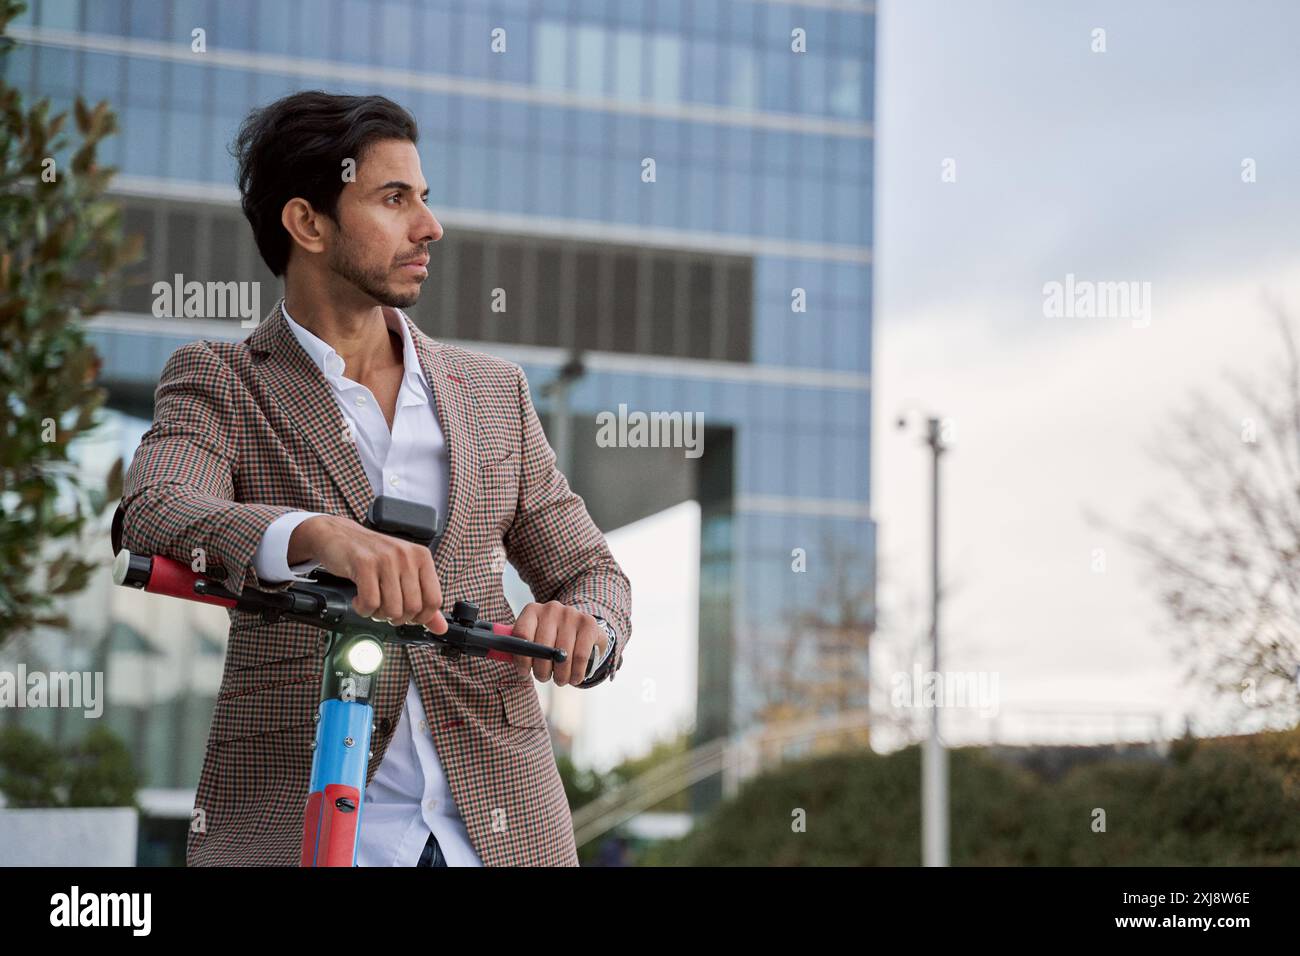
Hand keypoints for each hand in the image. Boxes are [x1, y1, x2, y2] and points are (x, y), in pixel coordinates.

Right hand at [289, 514, 447, 633]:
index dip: (421, 617)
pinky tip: (359, 599)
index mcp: (421, 557)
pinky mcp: (364, 564)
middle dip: (396, 618)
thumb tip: (441, 627)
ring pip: (392, 608)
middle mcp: (407, 556)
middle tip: (384, 610)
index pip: (434, 600)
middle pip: (412, 608)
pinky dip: (363, 609)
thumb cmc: (372, 555)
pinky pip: (370, 603)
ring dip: (378, 614)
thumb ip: (423, 600)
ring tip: (371, 603)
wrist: (339, 535)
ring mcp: (386, 559)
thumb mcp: (402, 572)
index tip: (408, 617)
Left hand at [510, 601, 606, 685]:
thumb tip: (495, 653)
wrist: (583, 629)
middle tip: (544, 678)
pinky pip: (580, 656)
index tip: (524, 672)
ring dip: (560, 676)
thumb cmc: (552, 639)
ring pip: (562, 655)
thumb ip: (518, 647)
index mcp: (532, 610)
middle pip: (542, 647)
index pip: (521, 634)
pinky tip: (574, 678)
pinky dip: (576, 673)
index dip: (521, 658)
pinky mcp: (589, 623)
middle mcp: (551, 608)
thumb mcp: (534, 639)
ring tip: (560, 680)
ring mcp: (571, 614)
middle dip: (542, 671)